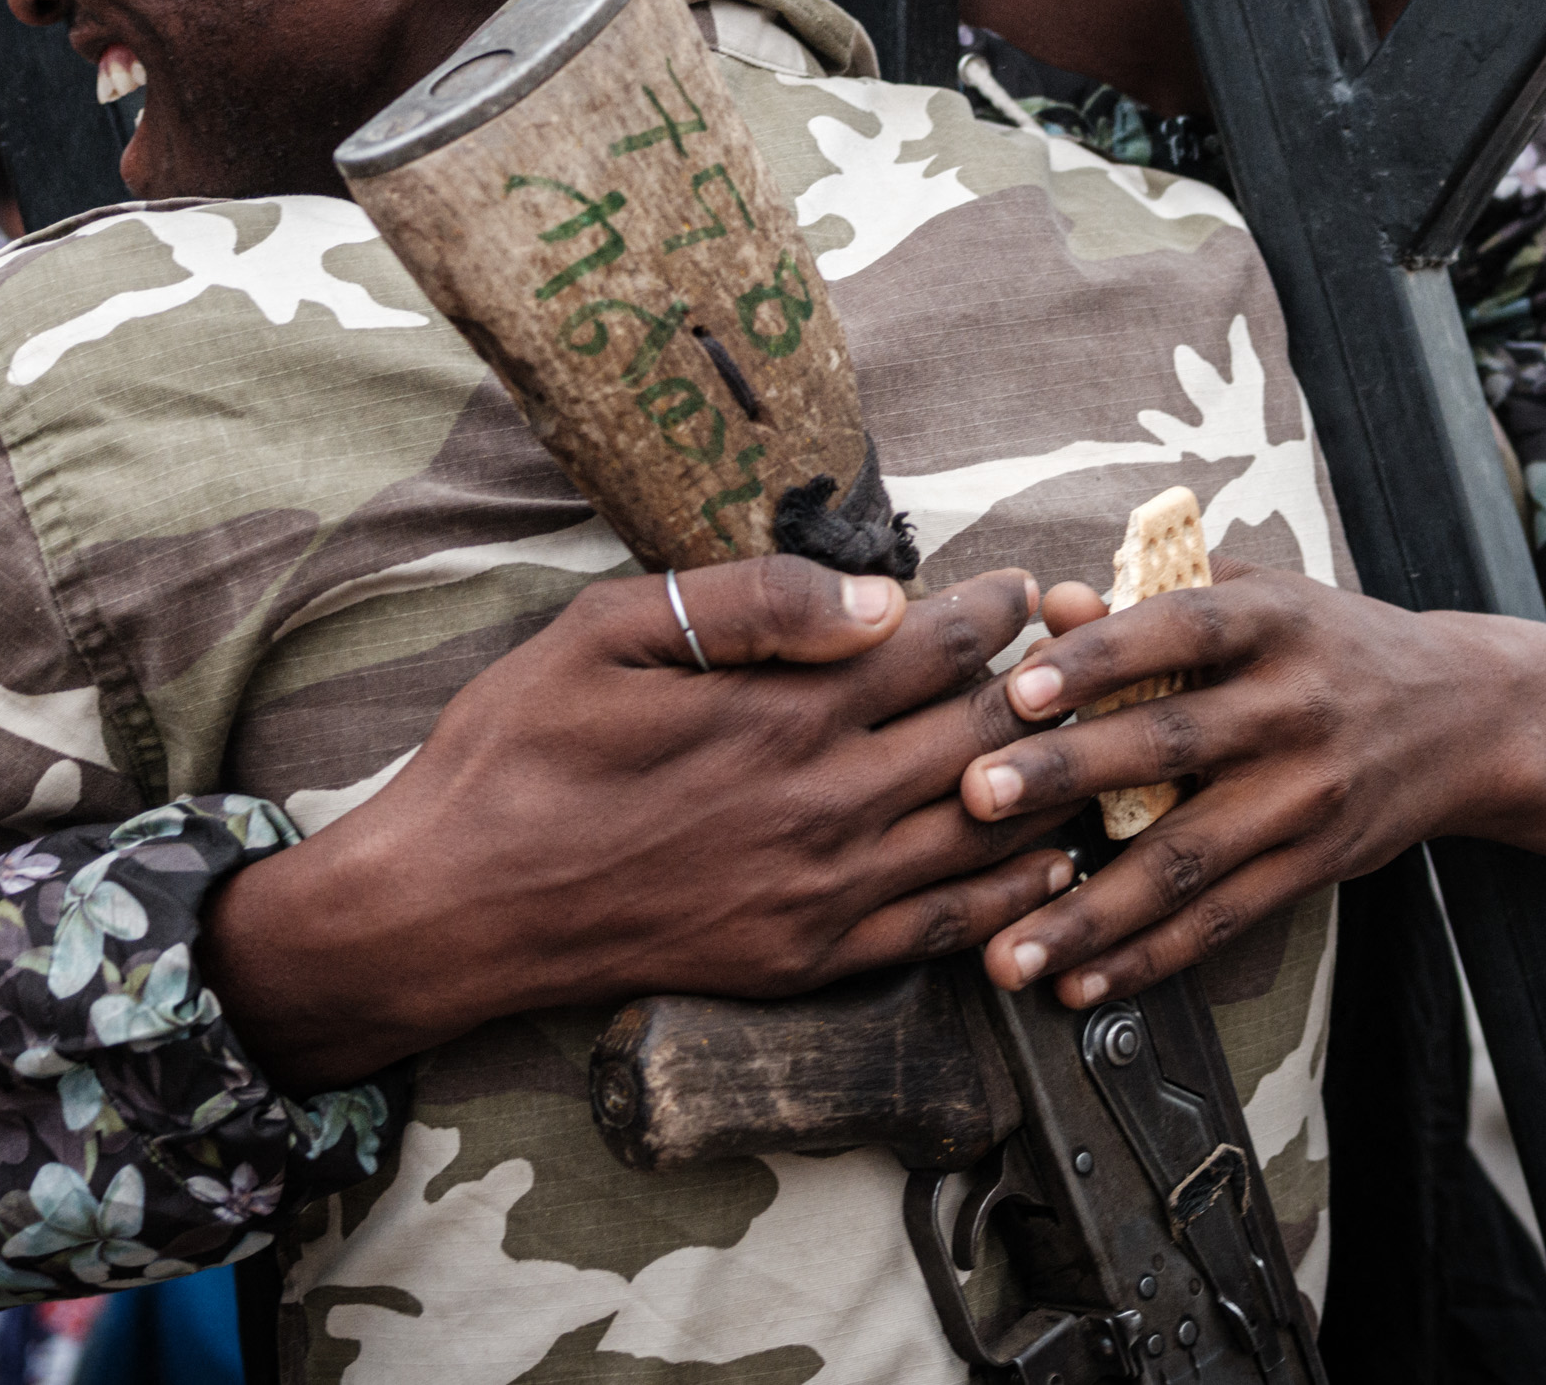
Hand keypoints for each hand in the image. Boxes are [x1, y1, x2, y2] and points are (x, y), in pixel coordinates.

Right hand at [204, 556, 1074, 1090]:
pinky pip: (942, 928)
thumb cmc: (517, 751)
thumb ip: (751, 604)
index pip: (933, 649)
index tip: (1025, 587)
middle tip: (1086, 653)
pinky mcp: (807, 957)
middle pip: (983, 735)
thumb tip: (877, 595)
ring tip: (1089, 745)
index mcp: (779, 711)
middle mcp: (821, 803)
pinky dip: (1011, 896)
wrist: (455, 906)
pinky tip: (1047, 868)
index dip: (994, 611)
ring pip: (983, 832)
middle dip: (1047, 687)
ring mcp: (821, 891)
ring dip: (1049, 785)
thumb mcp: (608, 631)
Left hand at [960, 561, 1545, 1008]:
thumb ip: (1149, 597)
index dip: (1102, 657)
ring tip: (1009, 948)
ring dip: (1091, 911)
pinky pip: (1222, 922)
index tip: (1022, 687)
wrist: (1463, 715)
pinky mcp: (1314, 866)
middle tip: (976, 800)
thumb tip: (1045, 604)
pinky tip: (1081, 984)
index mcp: (1274, 623)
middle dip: (1067, 775)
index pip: (1180, 631)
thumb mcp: (1257, 597)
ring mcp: (1308, 796)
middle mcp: (1295, 708)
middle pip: (1172, 744)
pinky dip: (1147, 959)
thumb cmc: (1326, 643)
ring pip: (1190, 860)